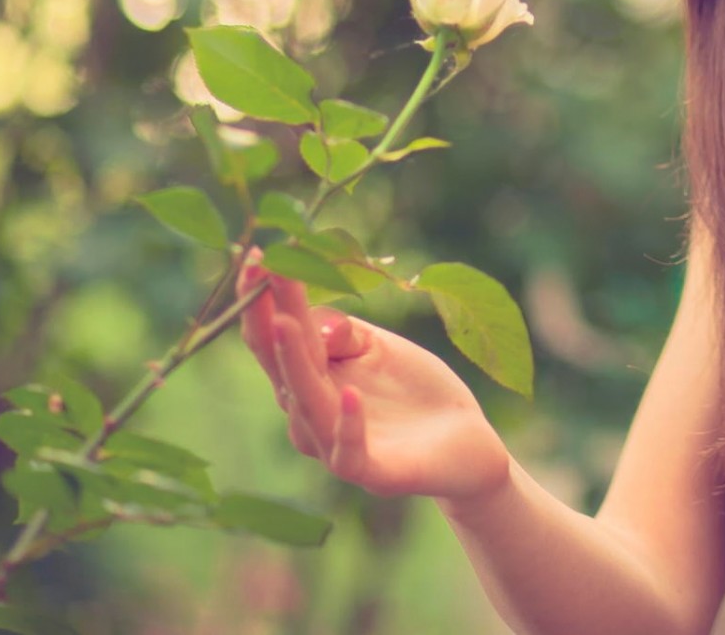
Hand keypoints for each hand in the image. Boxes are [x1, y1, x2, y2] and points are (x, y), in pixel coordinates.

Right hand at [237, 248, 512, 504]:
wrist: (466, 442)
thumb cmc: (413, 389)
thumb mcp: (377, 346)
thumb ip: (342, 332)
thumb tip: (313, 325)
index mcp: (308, 379)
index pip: (273, 335)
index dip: (262, 297)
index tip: (258, 253)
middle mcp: (309, 414)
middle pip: (279, 365)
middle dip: (266, 316)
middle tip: (260, 270)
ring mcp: (335, 446)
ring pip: (306, 404)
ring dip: (295, 363)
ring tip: (286, 323)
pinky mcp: (371, 472)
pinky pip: (348, 450)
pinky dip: (348, 423)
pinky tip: (350, 392)